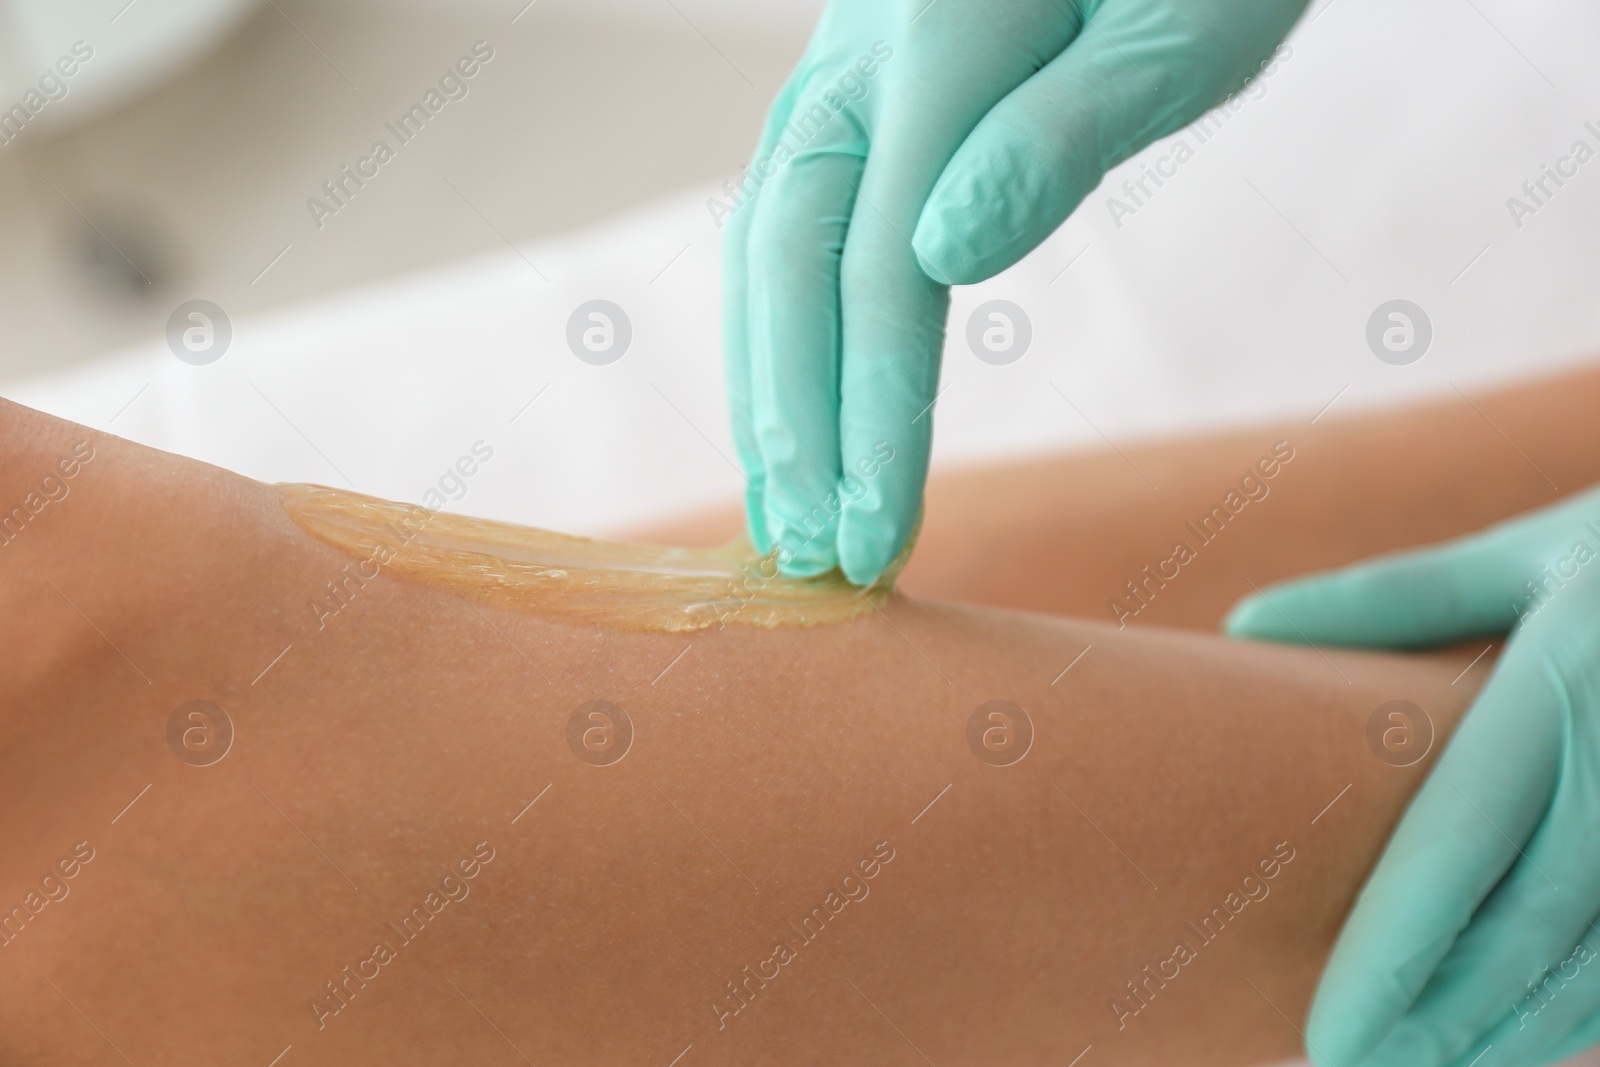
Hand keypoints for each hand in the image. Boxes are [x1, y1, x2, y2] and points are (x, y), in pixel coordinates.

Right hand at [721, 0, 1308, 583]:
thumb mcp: (1179, 24)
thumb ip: (1062, 132)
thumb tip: (941, 256)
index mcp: (941, 38)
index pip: (879, 267)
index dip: (871, 413)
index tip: (877, 535)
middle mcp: (859, 54)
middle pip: (787, 264)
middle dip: (793, 422)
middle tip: (811, 556)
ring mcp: (841, 62)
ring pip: (762, 243)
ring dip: (765, 384)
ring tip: (779, 506)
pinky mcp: (850, 83)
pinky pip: (786, 214)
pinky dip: (780, 322)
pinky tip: (790, 393)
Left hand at [1225, 484, 1599, 1066]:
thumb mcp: (1522, 557)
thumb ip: (1390, 599)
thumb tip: (1241, 626)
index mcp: (1564, 676)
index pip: (1460, 840)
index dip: (1393, 948)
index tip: (1325, 1031)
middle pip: (1530, 925)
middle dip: (1443, 1019)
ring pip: (1599, 957)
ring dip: (1513, 1031)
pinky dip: (1581, 1003)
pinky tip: (1520, 1038)